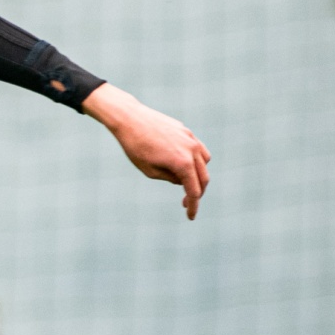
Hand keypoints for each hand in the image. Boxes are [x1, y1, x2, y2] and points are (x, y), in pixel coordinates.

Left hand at [81, 82, 211, 219]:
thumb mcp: (149, 171)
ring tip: (183, 181)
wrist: (130, 118)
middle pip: (203, 178)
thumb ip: (170, 178)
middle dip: (196, 193)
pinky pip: (198, 149)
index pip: (193, 191)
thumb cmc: (135, 146)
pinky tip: (182, 164)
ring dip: (198, 175)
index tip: (190, 217)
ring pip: (205, 162)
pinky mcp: (186, 131)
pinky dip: (195, 160)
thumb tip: (183, 180)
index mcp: (182, 163)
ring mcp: (191, 139)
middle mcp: (191, 150)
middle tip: (185, 203)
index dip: (193, 206)